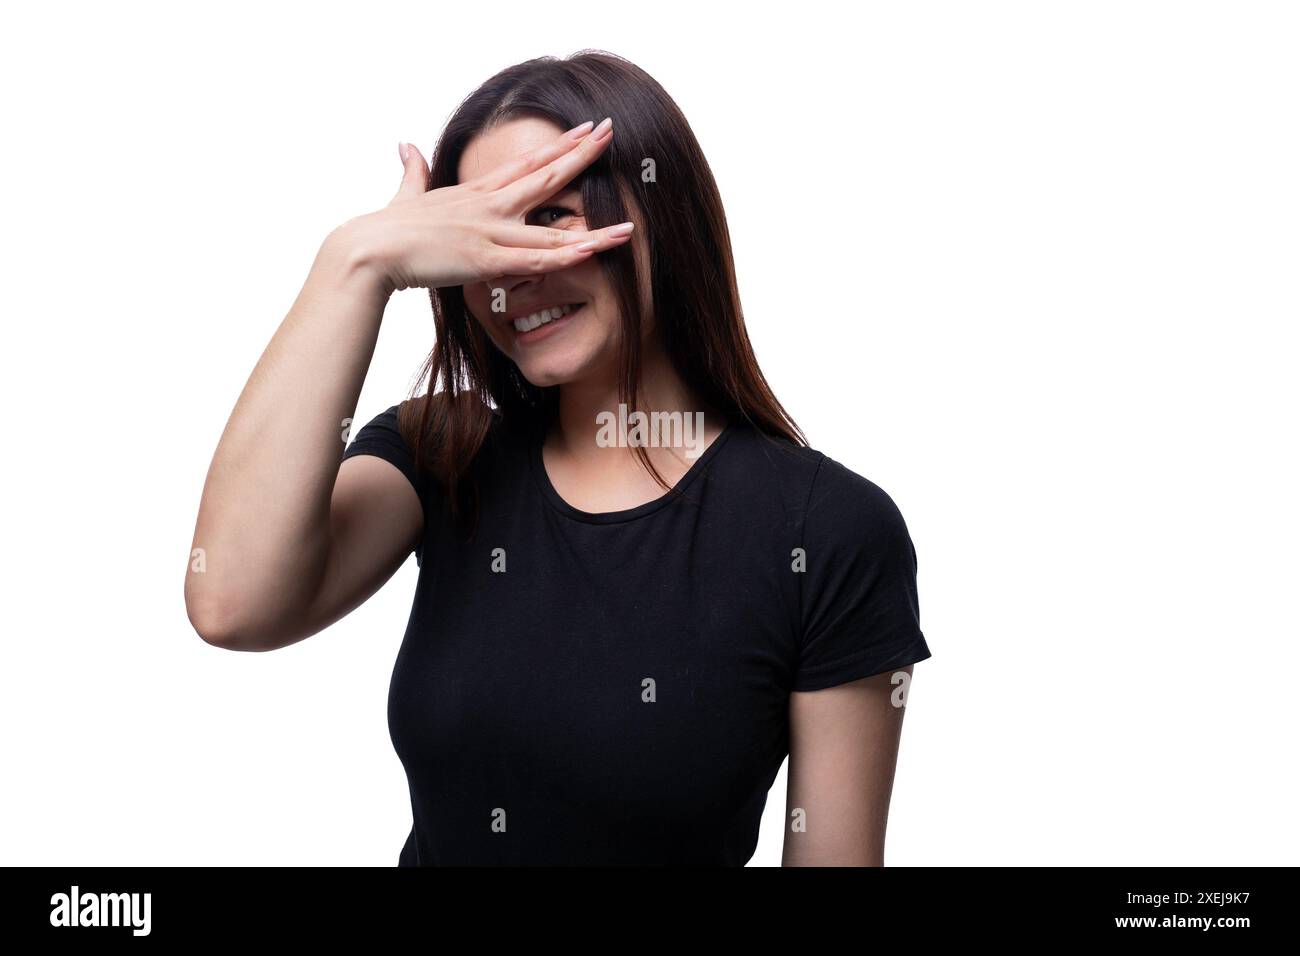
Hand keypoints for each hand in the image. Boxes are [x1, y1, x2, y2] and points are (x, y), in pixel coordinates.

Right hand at [339, 118, 632, 294]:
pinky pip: (533, 260)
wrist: (367, 250)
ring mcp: (489, 232)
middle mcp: (487, 206)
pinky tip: (590, 253)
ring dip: (591, 231)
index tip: (583, 130)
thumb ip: (412, 172)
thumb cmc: (384, 229)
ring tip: (628, 227)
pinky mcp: (484, 260)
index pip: (524, 163)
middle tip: (610, 133)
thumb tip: (406, 146)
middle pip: (544, 176)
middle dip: (580, 156)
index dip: (556, 147)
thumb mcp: (404, 195)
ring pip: (550, 229)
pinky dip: (563, 258)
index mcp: (473, 193)